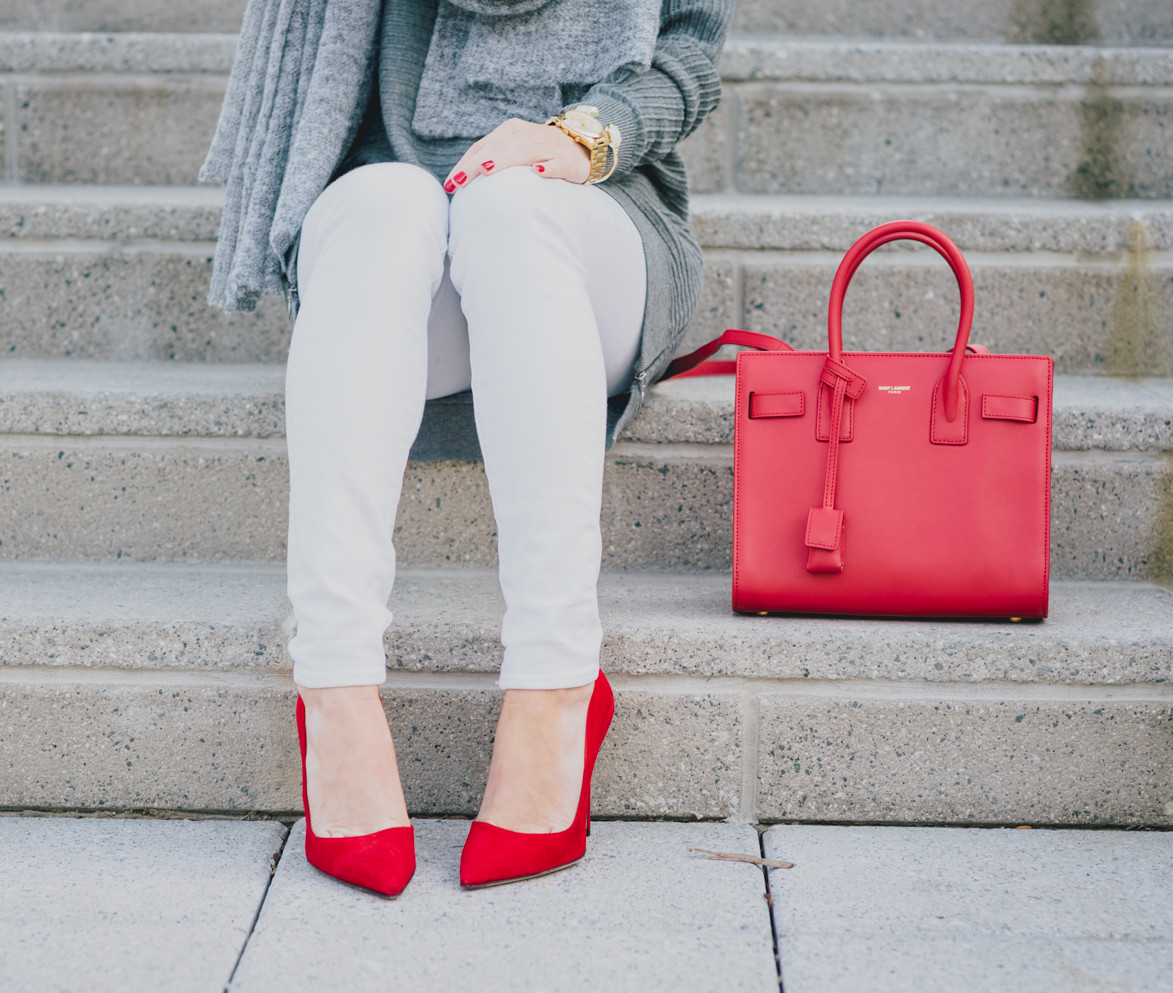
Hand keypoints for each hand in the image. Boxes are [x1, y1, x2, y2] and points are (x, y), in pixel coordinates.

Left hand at [442, 118, 590, 192]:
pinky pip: (557, 162)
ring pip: (523, 152)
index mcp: (510, 131)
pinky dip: (549, 167)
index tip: (450, 185)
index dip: (465, 164)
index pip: (483, 147)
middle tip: (460, 181)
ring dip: (504, 160)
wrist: (584, 147)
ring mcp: (548, 146)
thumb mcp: (514, 152)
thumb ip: (491, 161)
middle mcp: (527, 135)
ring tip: (486, 171)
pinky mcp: (568, 159)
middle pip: (497, 148)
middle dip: (476, 164)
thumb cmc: (540, 154)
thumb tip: (460, 183)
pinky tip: (538, 172)